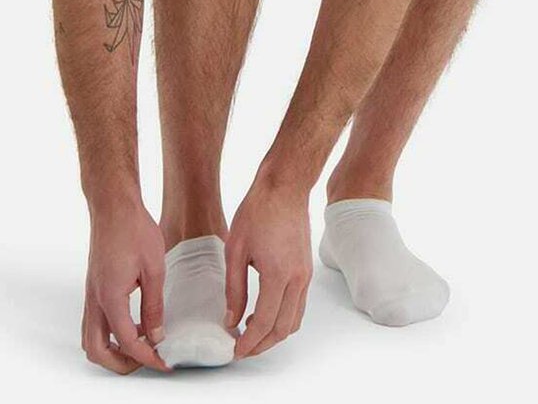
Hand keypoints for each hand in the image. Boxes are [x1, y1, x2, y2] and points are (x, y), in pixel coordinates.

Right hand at [82, 197, 170, 374]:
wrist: (113, 204)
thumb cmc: (134, 228)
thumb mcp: (154, 268)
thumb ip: (154, 305)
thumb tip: (156, 334)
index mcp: (111, 297)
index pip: (127, 342)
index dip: (147, 356)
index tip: (164, 361)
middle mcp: (95, 299)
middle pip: (98, 350)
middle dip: (122, 363)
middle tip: (148, 360)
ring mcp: (90, 293)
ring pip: (91, 338)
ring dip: (112, 349)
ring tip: (140, 344)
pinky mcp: (93, 286)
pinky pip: (93, 321)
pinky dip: (109, 333)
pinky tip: (132, 322)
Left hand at [224, 175, 312, 358]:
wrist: (284, 186)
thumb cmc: (258, 211)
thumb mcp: (235, 250)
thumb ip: (234, 289)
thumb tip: (231, 320)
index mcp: (278, 275)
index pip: (264, 323)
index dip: (248, 342)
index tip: (234, 350)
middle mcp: (297, 279)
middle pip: (283, 328)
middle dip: (261, 345)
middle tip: (241, 348)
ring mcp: (305, 275)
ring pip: (295, 320)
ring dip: (274, 333)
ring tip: (250, 333)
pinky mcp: (306, 269)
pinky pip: (299, 305)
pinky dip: (284, 318)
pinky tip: (264, 312)